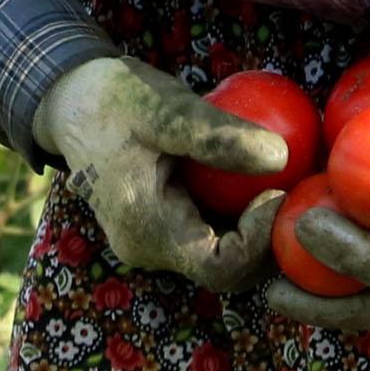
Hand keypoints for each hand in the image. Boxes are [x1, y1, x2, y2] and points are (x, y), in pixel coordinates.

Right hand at [35, 55, 288, 290]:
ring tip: (290, 186)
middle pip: (228, 271)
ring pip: (225, 257)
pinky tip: (267, 180)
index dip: (262, 240)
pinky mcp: (166, 227)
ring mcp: (157, 242)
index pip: (221, 267)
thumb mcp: (164, 107)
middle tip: (298, 192)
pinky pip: (214, 235)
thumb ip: (217, 135)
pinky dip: (242, 215)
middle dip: (270, 239)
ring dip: (260, 229)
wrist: (71, 101)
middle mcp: (150, 249)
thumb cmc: (113, 99)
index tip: (281, 191)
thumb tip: (281, 156)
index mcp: (145, 230)